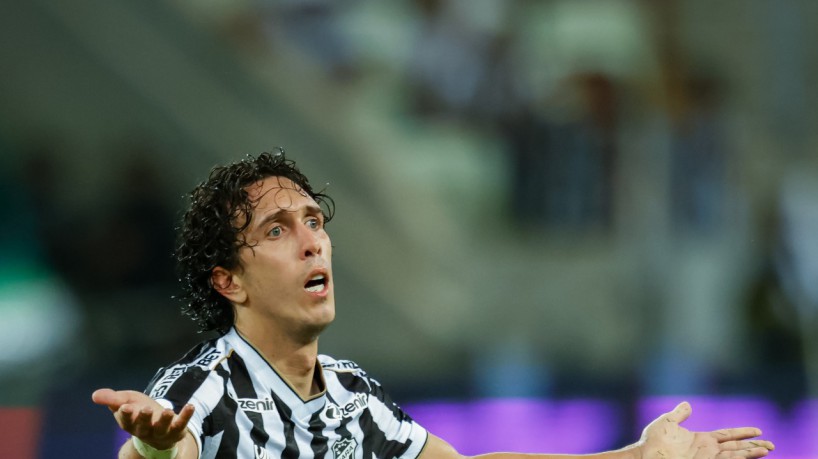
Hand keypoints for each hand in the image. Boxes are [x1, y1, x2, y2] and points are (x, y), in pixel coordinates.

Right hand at [92, 388, 193, 450]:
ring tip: (167, 411)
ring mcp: (161, 431)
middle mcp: (144, 429)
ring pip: (162, 427)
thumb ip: (112, 399)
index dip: (125, 414)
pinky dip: (185, 416)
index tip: (124, 407)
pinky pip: (181, 424)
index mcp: (130, 423)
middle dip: (143, 417)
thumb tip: (94, 395)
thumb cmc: (139, 413)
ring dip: (164, 419)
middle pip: (143, 425)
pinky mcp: (176, 430)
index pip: (126, 419)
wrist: (159, 431)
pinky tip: (190, 406)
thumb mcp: (126, 402)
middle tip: (145, 409)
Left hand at [637, 402, 773, 458]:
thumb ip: (679, 414)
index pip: (727, 435)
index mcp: (702, 439)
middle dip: (753, 446)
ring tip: (767, 450)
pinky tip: (750, 456)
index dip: (742, 433)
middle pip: (736, 447)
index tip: (758, 431)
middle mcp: (708, 450)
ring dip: (751, 453)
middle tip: (771, 445)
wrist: (645, 456)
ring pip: (735, 455)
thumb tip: (688, 404)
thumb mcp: (666, 423)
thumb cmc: (652, 441)